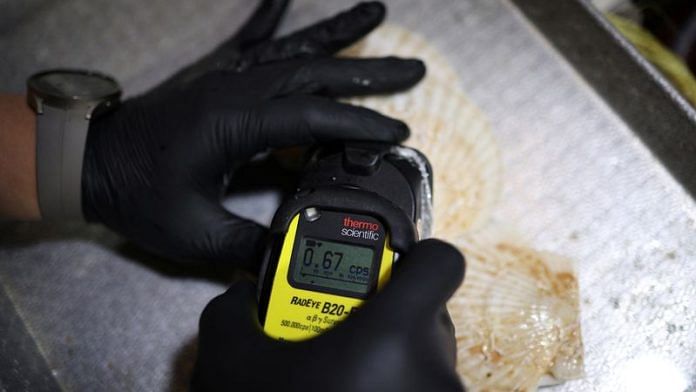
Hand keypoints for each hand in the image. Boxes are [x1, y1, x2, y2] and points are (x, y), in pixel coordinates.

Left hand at [82, 1, 425, 269]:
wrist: (88, 160)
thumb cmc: (134, 193)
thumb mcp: (192, 232)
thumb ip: (247, 244)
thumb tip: (289, 254)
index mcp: (233, 123)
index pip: (312, 115)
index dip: (358, 122)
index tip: (396, 131)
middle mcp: (235, 90)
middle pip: (316, 72)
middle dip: (369, 74)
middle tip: (415, 70)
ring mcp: (226, 78)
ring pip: (295, 52)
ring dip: (338, 38)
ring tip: (376, 16)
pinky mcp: (217, 78)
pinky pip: (252, 39)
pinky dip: (273, 15)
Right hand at [191, 239, 465, 391]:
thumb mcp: (232, 368)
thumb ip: (234, 312)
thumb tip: (245, 296)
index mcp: (396, 337)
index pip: (442, 263)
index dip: (419, 258)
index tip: (390, 273)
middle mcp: (436, 374)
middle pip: (427, 318)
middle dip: (384, 324)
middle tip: (339, 342)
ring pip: (424, 366)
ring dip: (387, 369)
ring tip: (339, 388)